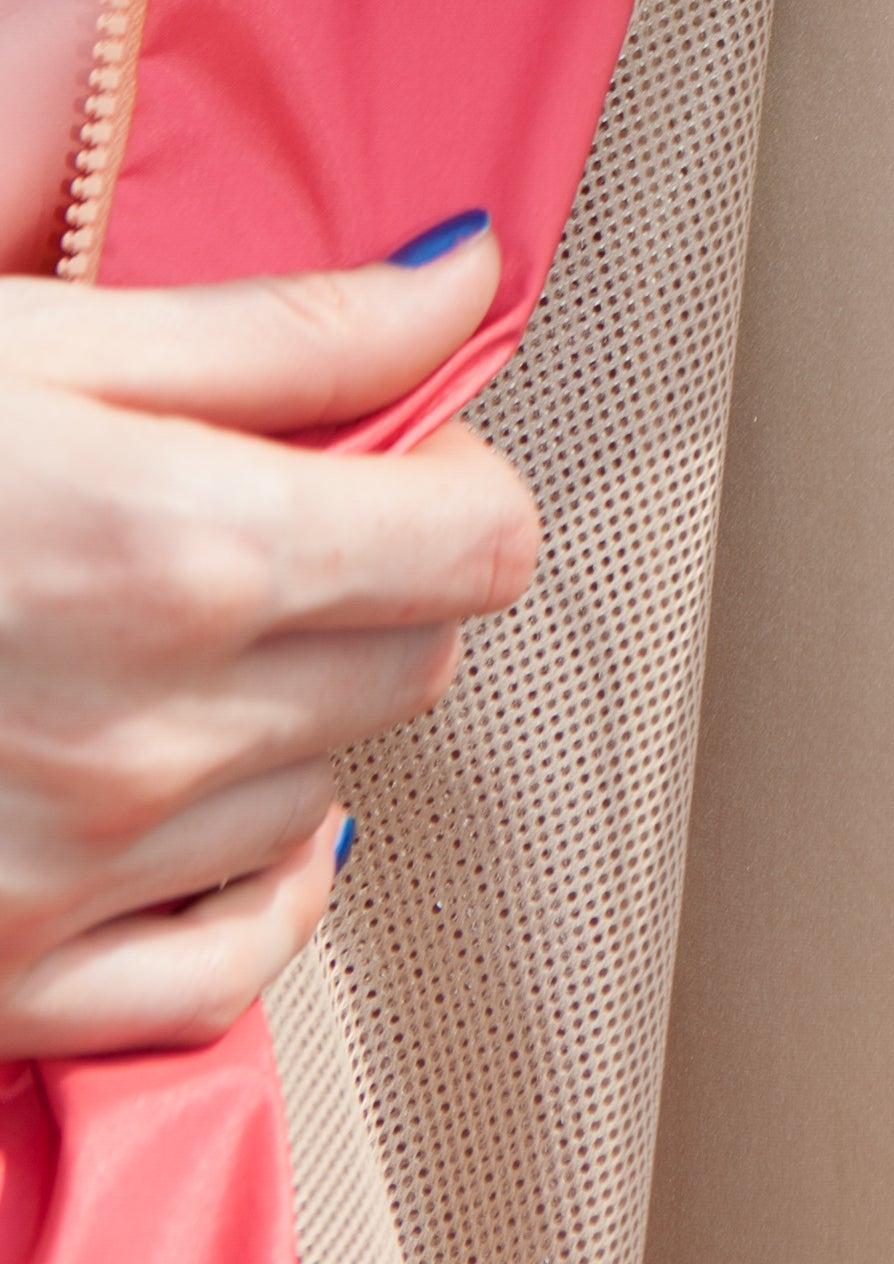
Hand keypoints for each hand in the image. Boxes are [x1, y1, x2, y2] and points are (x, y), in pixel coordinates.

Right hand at [0, 240, 538, 1055]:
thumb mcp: (29, 343)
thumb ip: (277, 331)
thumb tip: (462, 278)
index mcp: (181, 551)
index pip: (477, 544)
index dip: (456, 476)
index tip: (397, 446)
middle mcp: (156, 737)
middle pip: (415, 665)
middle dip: (381, 583)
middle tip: (281, 521)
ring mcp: (80, 882)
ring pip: (331, 793)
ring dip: (297, 717)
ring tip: (173, 639)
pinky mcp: (7, 985)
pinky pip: (227, 969)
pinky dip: (251, 887)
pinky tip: (194, 809)